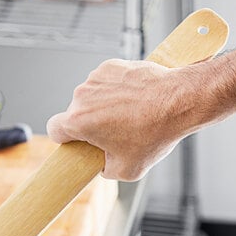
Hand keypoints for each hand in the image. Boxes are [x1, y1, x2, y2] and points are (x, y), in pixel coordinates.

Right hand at [46, 59, 198, 180]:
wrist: (181, 101)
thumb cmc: (154, 134)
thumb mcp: (126, 170)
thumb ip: (104, 170)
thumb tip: (102, 165)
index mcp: (78, 122)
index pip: (54, 129)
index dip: (63, 137)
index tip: (75, 140)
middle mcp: (82, 96)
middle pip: (74, 113)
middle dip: (89, 123)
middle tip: (113, 132)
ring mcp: (96, 78)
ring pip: (90, 96)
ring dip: (101, 105)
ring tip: (127, 114)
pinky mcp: (111, 66)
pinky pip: (104, 81)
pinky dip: (113, 89)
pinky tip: (131, 99)